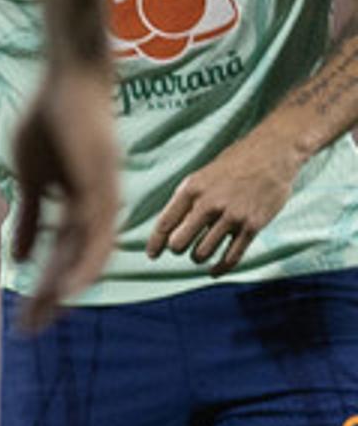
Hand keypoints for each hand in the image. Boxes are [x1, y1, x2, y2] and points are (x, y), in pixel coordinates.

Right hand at [4, 58, 121, 329]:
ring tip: (47, 317)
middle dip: (49, 300)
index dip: (41, 289)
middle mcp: (95, 210)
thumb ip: (29, 218)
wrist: (72, 79)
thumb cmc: (51, 120)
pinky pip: (96, 233)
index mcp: (77, 208)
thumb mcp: (32, 178)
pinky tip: (73, 286)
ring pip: (85, 256)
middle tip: (30, 331)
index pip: (58, 258)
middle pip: (71, 266)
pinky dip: (85, 262)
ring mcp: (101, 199)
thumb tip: (20, 258)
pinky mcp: (102, 186)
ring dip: (65, 290)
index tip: (27, 318)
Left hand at [148, 129, 303, 276]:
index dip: (155, 243)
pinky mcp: (252, 226)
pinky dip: (220, 268)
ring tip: (200, 253)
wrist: (272, 154)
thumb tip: (170, 228)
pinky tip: (214, 271)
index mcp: (191, 189)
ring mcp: (232, 216)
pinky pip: (231, 256)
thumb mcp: (202, 176)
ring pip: (202, 253)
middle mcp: (209, 204)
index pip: (165, 223)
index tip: (152, 254)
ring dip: (198, 257)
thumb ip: (187, 200)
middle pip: (179, 243)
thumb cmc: (234, 164)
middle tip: (182, 248)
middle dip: (177, 249)